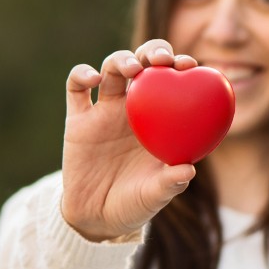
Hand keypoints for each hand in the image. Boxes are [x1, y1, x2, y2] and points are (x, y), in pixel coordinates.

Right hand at [60, 39, 200, 241]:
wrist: (97, 218)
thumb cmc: (136, 203)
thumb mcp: (155, 196)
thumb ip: (169, 183)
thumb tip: (189, 170)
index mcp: (161, 118)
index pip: (175, 81)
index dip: (182, 66)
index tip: (192, 66)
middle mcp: (134, 108)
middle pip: (145, 64)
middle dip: (154, 51)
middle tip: (162, 59)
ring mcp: (105, 111)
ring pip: (113, 68)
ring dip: (122, 59)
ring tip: (132, 68)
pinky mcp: (78, 120)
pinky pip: (76, 88)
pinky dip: (82, 74)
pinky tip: (93, 77)